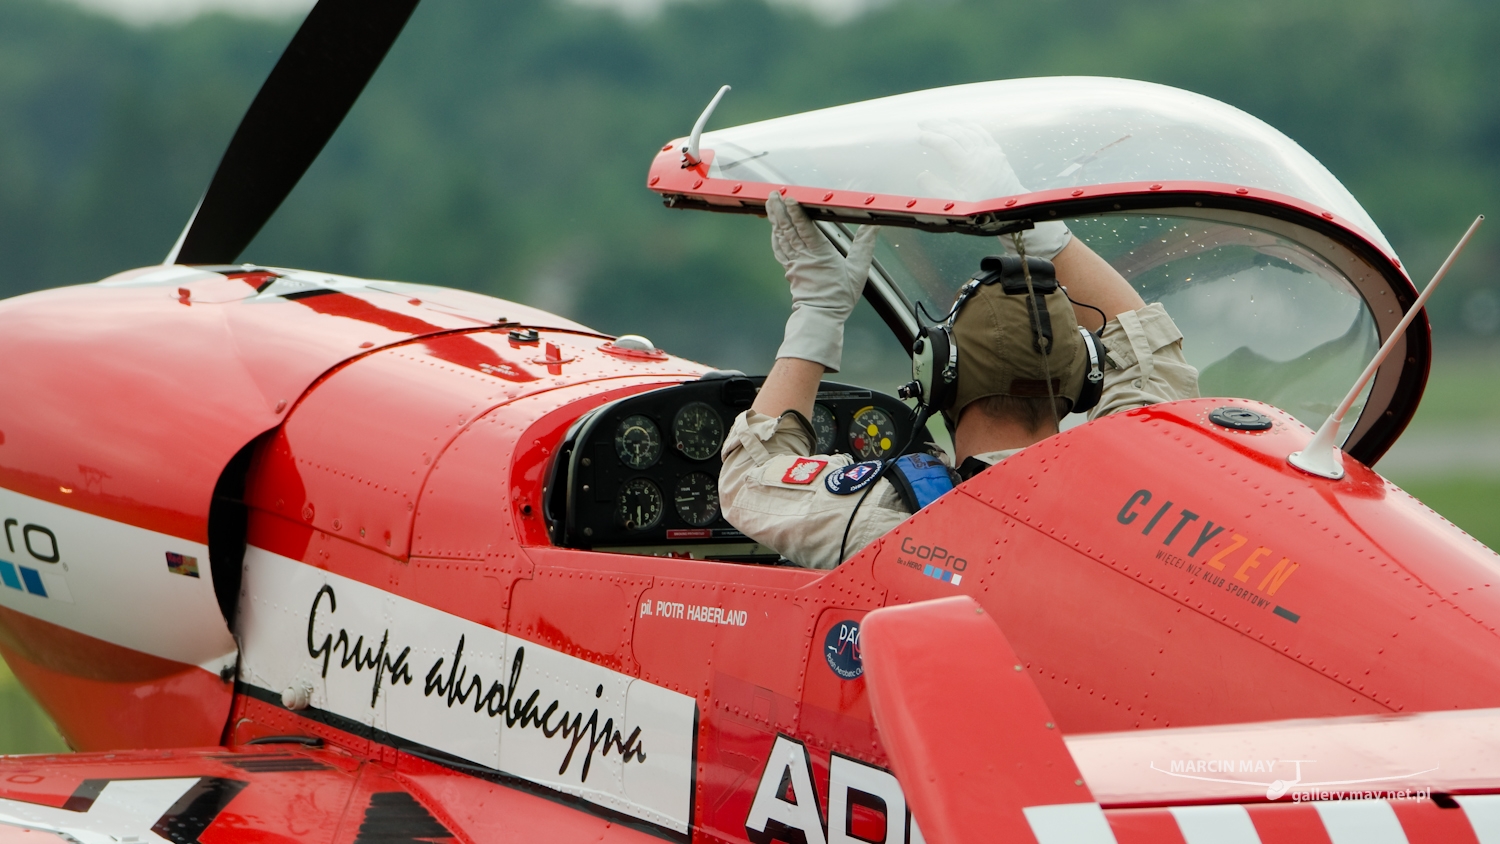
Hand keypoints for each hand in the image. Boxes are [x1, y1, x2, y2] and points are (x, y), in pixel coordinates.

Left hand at [768, 191, 879, 371]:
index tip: (789, 198)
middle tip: (773, 193)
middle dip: (779, 209)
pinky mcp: (790, 269)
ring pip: (781, 236)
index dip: (795, 212)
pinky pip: (779, 250)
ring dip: (774, 218)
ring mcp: (794, 263)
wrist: (821, 317)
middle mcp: (803, 256)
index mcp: (820, 254)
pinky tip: (773, 227)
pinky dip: (775, 236)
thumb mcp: (859, 270)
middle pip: (788, 228)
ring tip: (769, 203)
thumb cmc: (840, 296)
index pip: (804, 228)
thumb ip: (864, 246)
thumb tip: (873, 226)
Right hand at [916, 118, 1071, 259]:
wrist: (1011, 209)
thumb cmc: (984, 209)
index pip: (946, 144)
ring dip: (952, 123)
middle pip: (956, 132)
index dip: (930, 138)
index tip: (919, 137)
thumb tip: (922, 175)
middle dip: (937, 126)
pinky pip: (983, 133)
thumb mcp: (956, 203)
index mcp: (968, 166)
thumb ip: (937, 189)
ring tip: (939, 121)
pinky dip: (970, 125)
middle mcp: (980, 154)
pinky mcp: (997, 153)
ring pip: (969, 130)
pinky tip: (963, 123)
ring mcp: (990, 151)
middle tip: (922, 123)